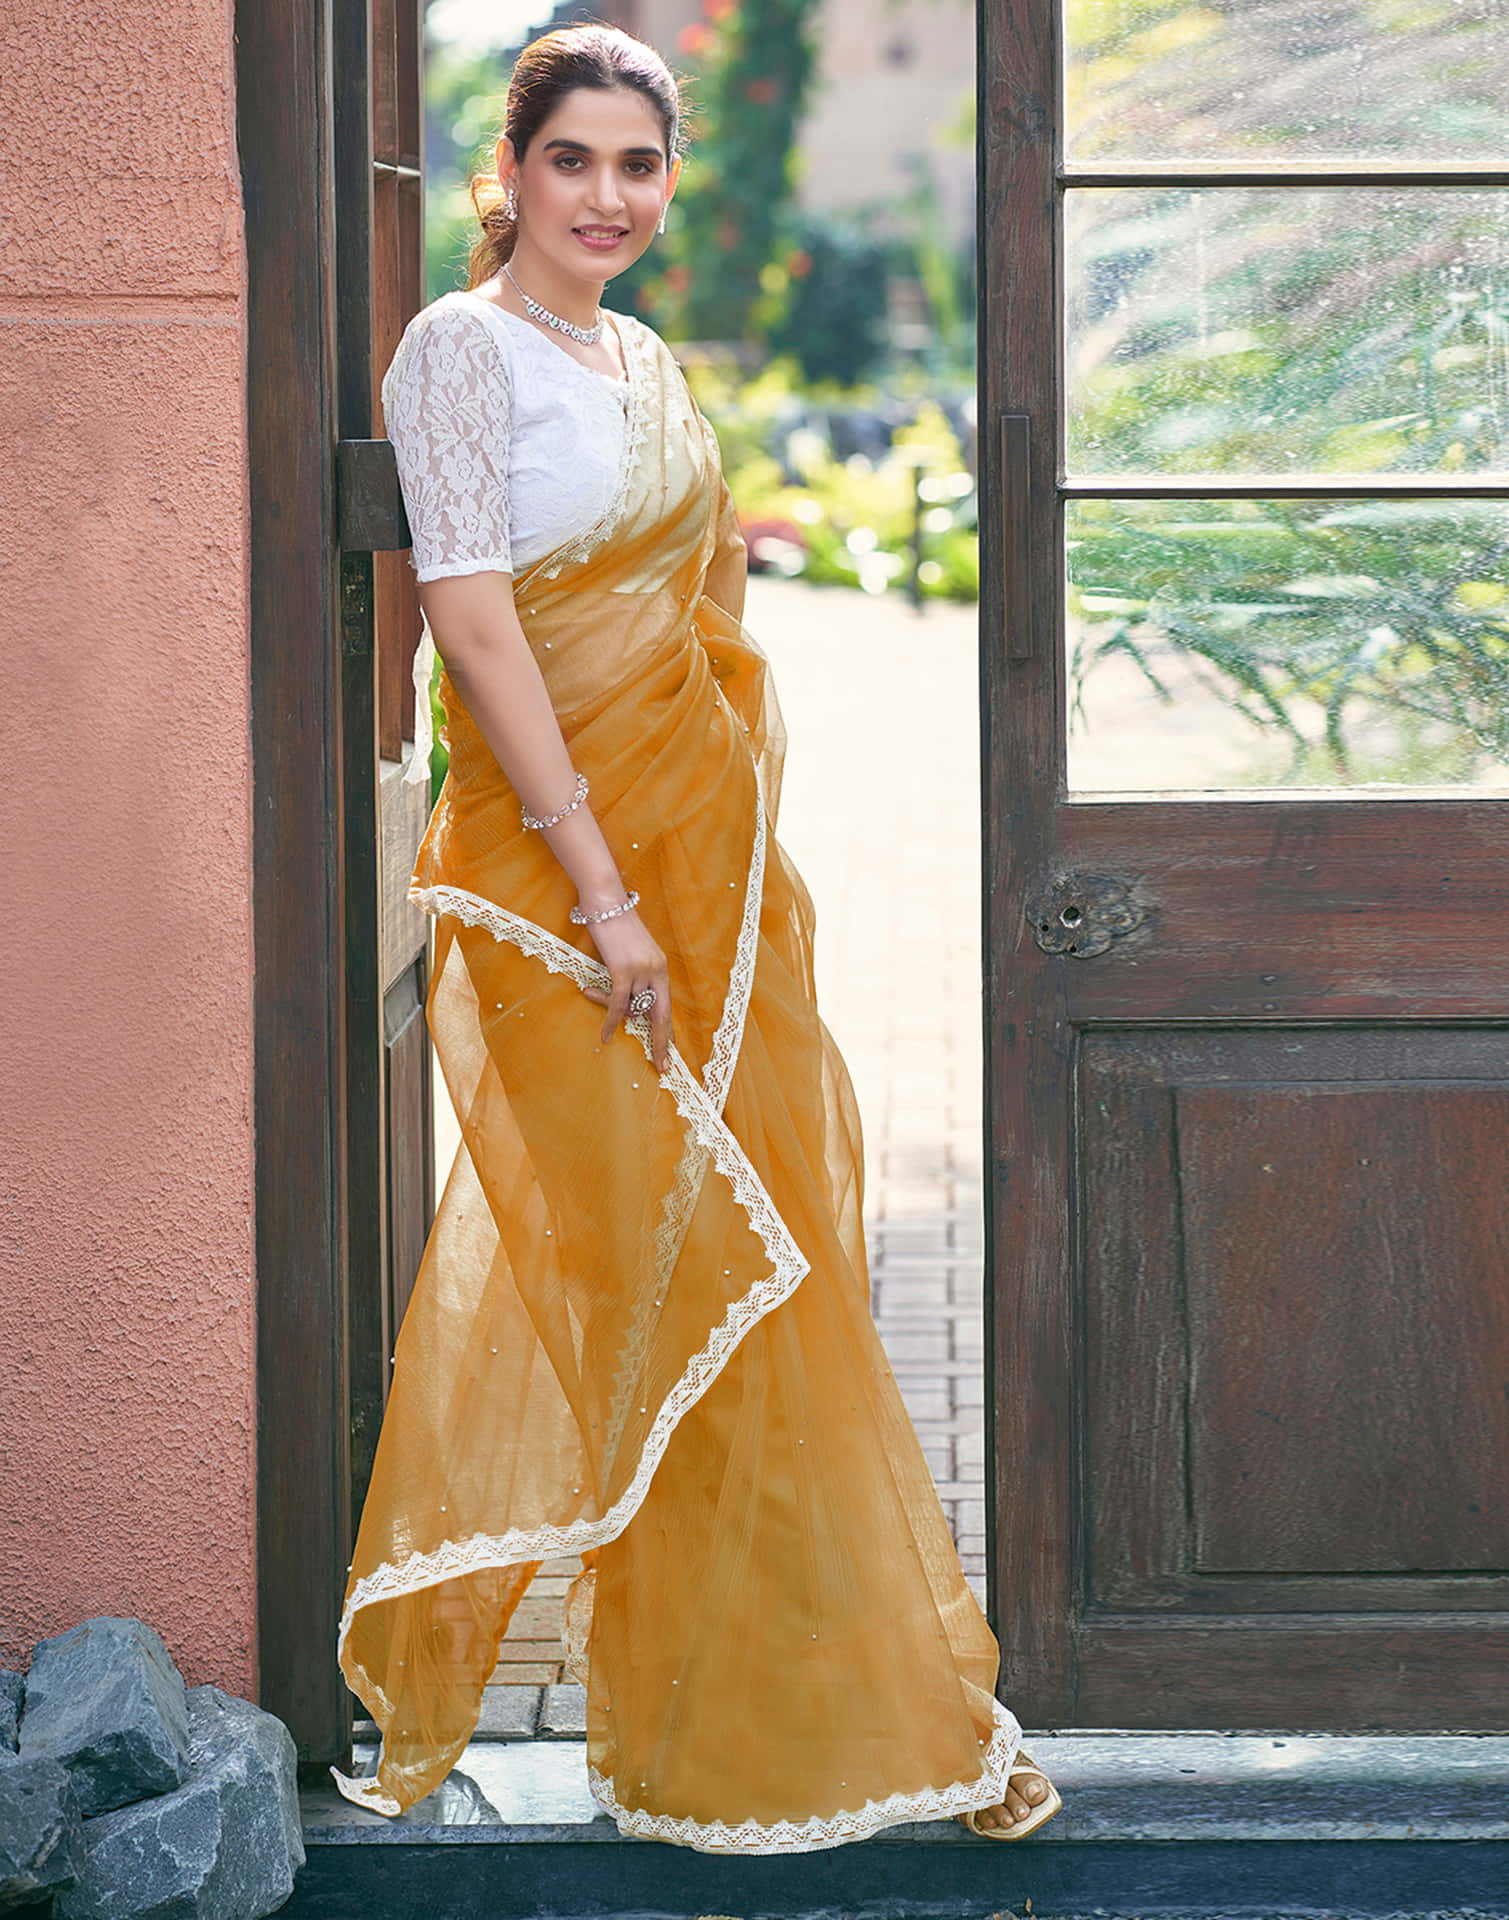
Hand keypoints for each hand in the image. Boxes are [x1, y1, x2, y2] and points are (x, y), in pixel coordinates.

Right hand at [578, 905, 672, 1072]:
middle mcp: (656, 971)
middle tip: (662, 1067)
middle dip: (662, 1044)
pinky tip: (605, 1036)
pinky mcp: (623, 970)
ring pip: (629, 1007)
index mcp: (661, 968)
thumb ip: (632, 979)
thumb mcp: (629, 955)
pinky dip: (611, 1021)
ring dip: (610, 1009)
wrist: (605, 901)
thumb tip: (624, 1009)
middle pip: (662, 1016)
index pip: (667, 1007)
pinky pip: (618, 1004)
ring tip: (590, 990)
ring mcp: (642, 970)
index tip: (670, 1052)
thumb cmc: (613, 926)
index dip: (668, 1032)